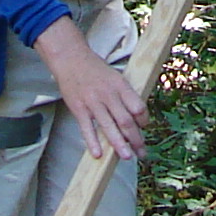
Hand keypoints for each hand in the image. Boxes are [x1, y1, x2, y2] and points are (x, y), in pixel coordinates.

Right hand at [34, 17, 147, 160]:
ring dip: (119, 144)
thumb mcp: (116, 77)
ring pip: (109, 127)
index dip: (144, 120)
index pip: (138, 107)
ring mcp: (92, 102)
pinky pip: (87, 128)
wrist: (71, 59)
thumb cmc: (96, 70)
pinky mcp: (78, 108)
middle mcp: (108, 95)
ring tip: (127, 156)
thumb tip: (137, 116)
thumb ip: (125, 95)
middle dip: (136, 139)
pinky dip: (93, 142)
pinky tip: (98, 154)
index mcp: (120, 85)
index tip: (144, 127)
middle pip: (126, 121)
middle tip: (142, 153)